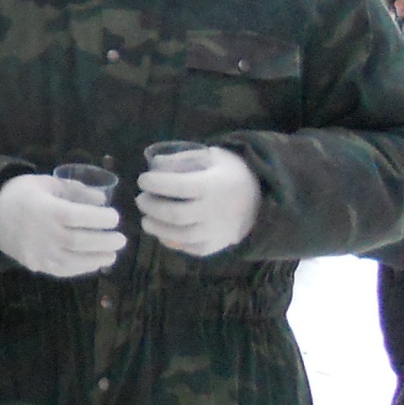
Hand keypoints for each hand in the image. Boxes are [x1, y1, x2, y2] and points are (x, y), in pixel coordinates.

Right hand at [0, 174, 125, 277]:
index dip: (100, 218)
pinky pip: (63, 270)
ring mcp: (40, 252)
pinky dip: (82, 268)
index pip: (79, 216)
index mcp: (46, 209)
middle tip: (121, 239)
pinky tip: (94, 263)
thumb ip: (74, 190)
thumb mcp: (45, 183)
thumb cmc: (20, 194)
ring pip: (74, 259)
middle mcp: (44, 233)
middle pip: (80, 240)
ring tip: (113, 254)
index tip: (114, 217)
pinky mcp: (37, 264)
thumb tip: (102, 200)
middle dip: (105, 241)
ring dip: (98, 258)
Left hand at [138, 146, 261, 256]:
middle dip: (151, 207)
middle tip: (141, 200)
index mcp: (214, 185)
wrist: (262, 198)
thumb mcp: (212, 156)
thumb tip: (154, 164)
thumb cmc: (231, 172)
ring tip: (146, 219)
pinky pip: (190, 248)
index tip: (143, 180)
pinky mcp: (216, 245)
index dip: (156, 184)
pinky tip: (162, 231)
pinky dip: (172, 241)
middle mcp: (215, 211)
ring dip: (157, 228)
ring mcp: (217, 231)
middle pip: (175, 214)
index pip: (179, 187)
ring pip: (181, 235)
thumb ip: (184, 159)